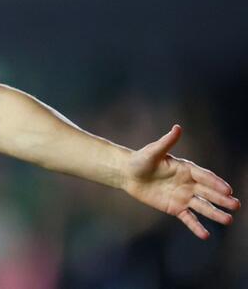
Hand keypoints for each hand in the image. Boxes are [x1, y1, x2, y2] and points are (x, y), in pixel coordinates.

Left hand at [123, 124, 239, 238]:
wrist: (127, 174)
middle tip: (236, 205)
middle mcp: (188, 184)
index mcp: (186, 169)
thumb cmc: (141, 160)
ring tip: (228, 220)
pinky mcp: (175, 208)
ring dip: (215, 213)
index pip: (205, 176)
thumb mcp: (153, 151)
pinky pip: (188, 218)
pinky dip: (196, 226)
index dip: (216, 183)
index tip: (228, 190)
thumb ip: (166, 142)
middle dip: (222, 199)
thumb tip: (177, 128)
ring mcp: (183, 197)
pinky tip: (205, 234)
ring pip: (202, 206)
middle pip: (208, 192)